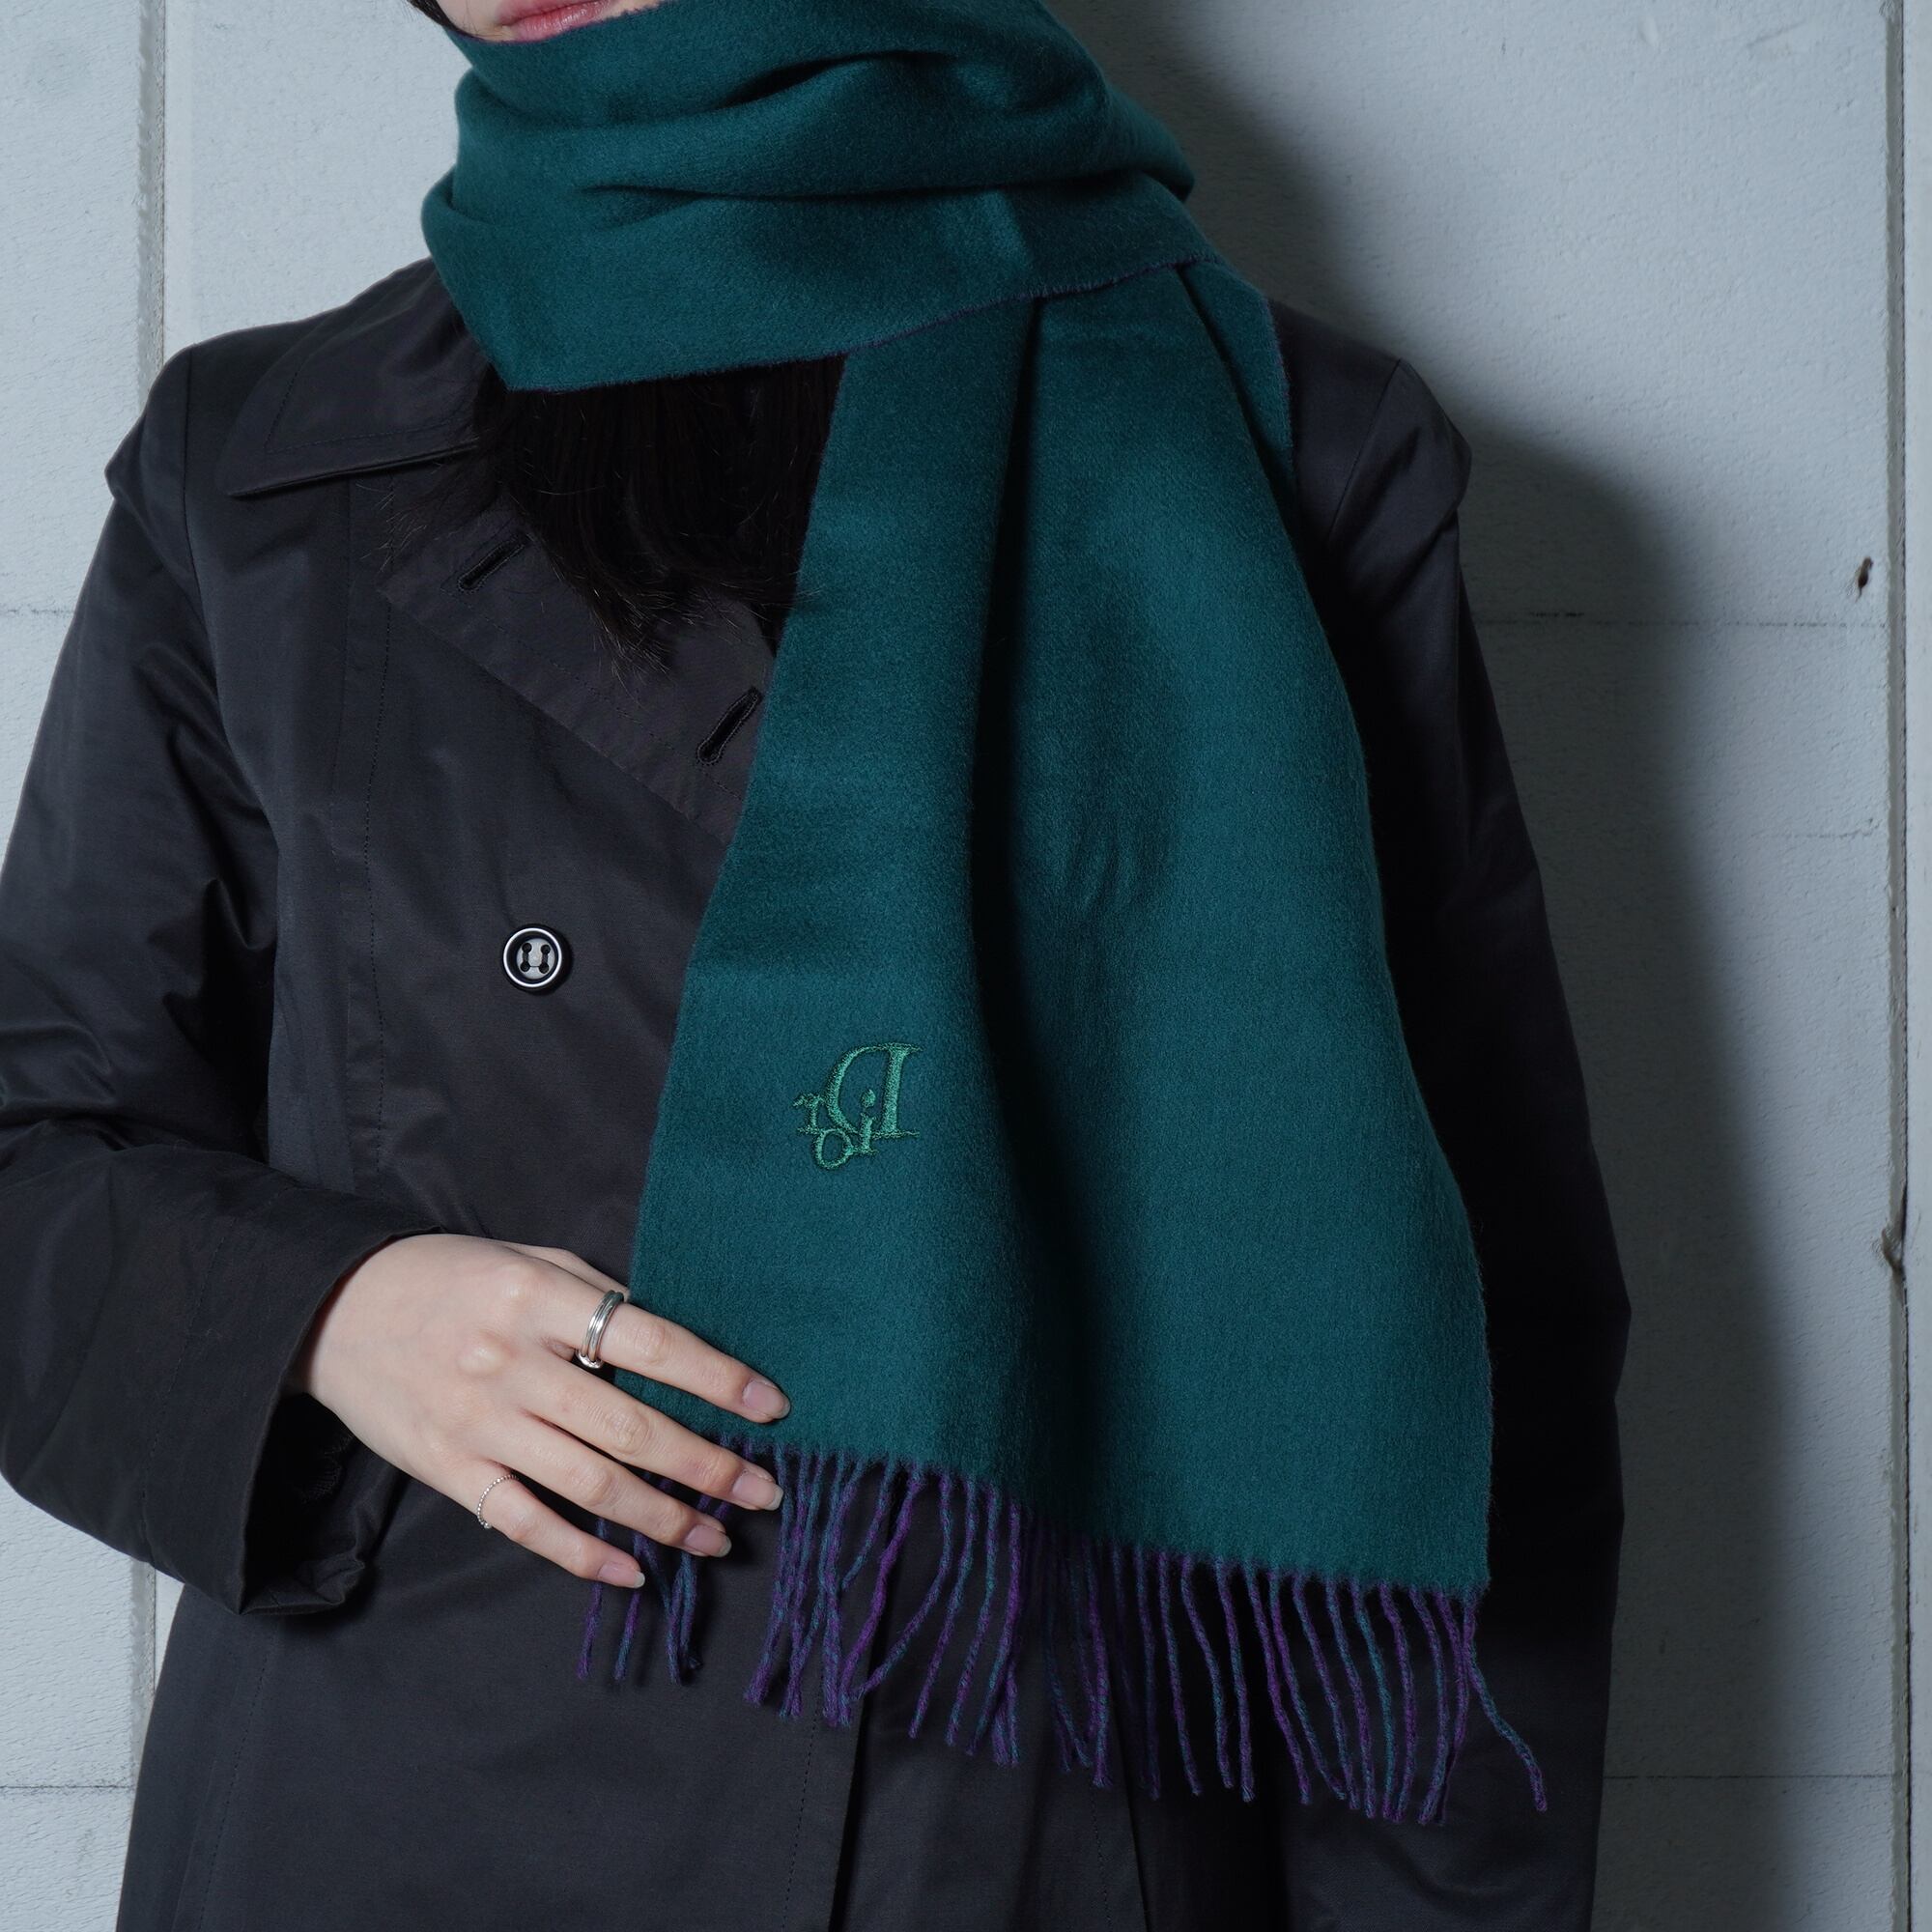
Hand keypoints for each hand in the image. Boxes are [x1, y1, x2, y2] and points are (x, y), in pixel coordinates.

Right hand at [287, 1233, 788, 1589]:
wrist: (332, 1310)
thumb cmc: (448, 1277)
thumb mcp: (527, 1259)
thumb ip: (595, 1298)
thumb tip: (673, 1347)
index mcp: (541, 1298)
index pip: (652, 1344)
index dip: (718, 1379)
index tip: (771, 1408)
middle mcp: (514, 1364)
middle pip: (631, 1428)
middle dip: (709, 1466)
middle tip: (764, 1492)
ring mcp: (480, 1423)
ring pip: (590, 1485)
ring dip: (663, 1518)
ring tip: (717, 1536)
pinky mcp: (449, 1470)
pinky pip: (525, 1523)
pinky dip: (582, 1554)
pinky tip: (633, 1570)